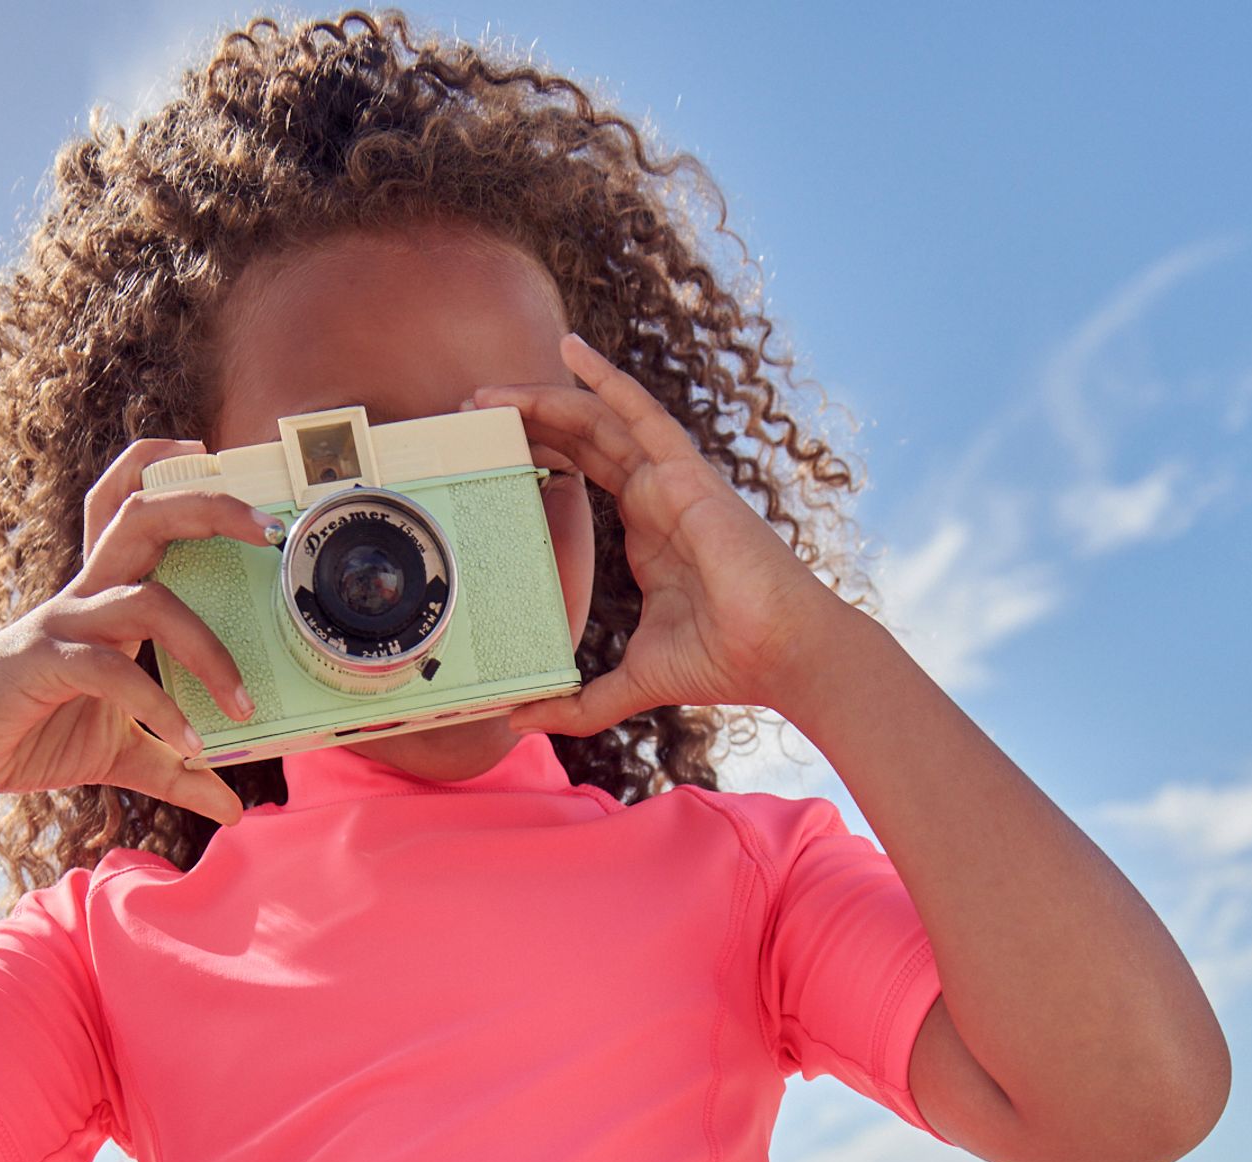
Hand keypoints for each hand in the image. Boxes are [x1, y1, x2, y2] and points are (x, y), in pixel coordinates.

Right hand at [0, 437, 280, 831]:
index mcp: (103, 598)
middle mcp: (85, 596)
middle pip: (142, 514)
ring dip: (207, 650)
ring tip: (242, 707)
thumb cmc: (29, 734)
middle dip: (207, 507)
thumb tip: (232, 806)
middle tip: (268, 527)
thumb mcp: (121, 753)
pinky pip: (112, 671)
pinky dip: (159, 707)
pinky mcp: (42, 663)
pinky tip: (191, 747)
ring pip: (146, 598)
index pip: (137, 511)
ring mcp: (62, 624)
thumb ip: (178, 770)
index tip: (245, 490)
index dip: (182, 482)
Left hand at [470, 333, 843, 736]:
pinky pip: (642, 412)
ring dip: (545, 399)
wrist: (779, 653)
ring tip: (491, 392)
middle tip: (471, 411)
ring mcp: (673, 480)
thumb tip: (520, 720)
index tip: (493, 452)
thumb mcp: (631, 683)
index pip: (586, 475)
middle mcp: (658, 497)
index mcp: (649, 532)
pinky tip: (570, 350)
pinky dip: (606, 379)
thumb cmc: (724, 661)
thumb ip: (579, 702)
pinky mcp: (688, 474)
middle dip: (528, 420)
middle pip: (583, 440)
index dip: (541, 456)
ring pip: (599, 421)